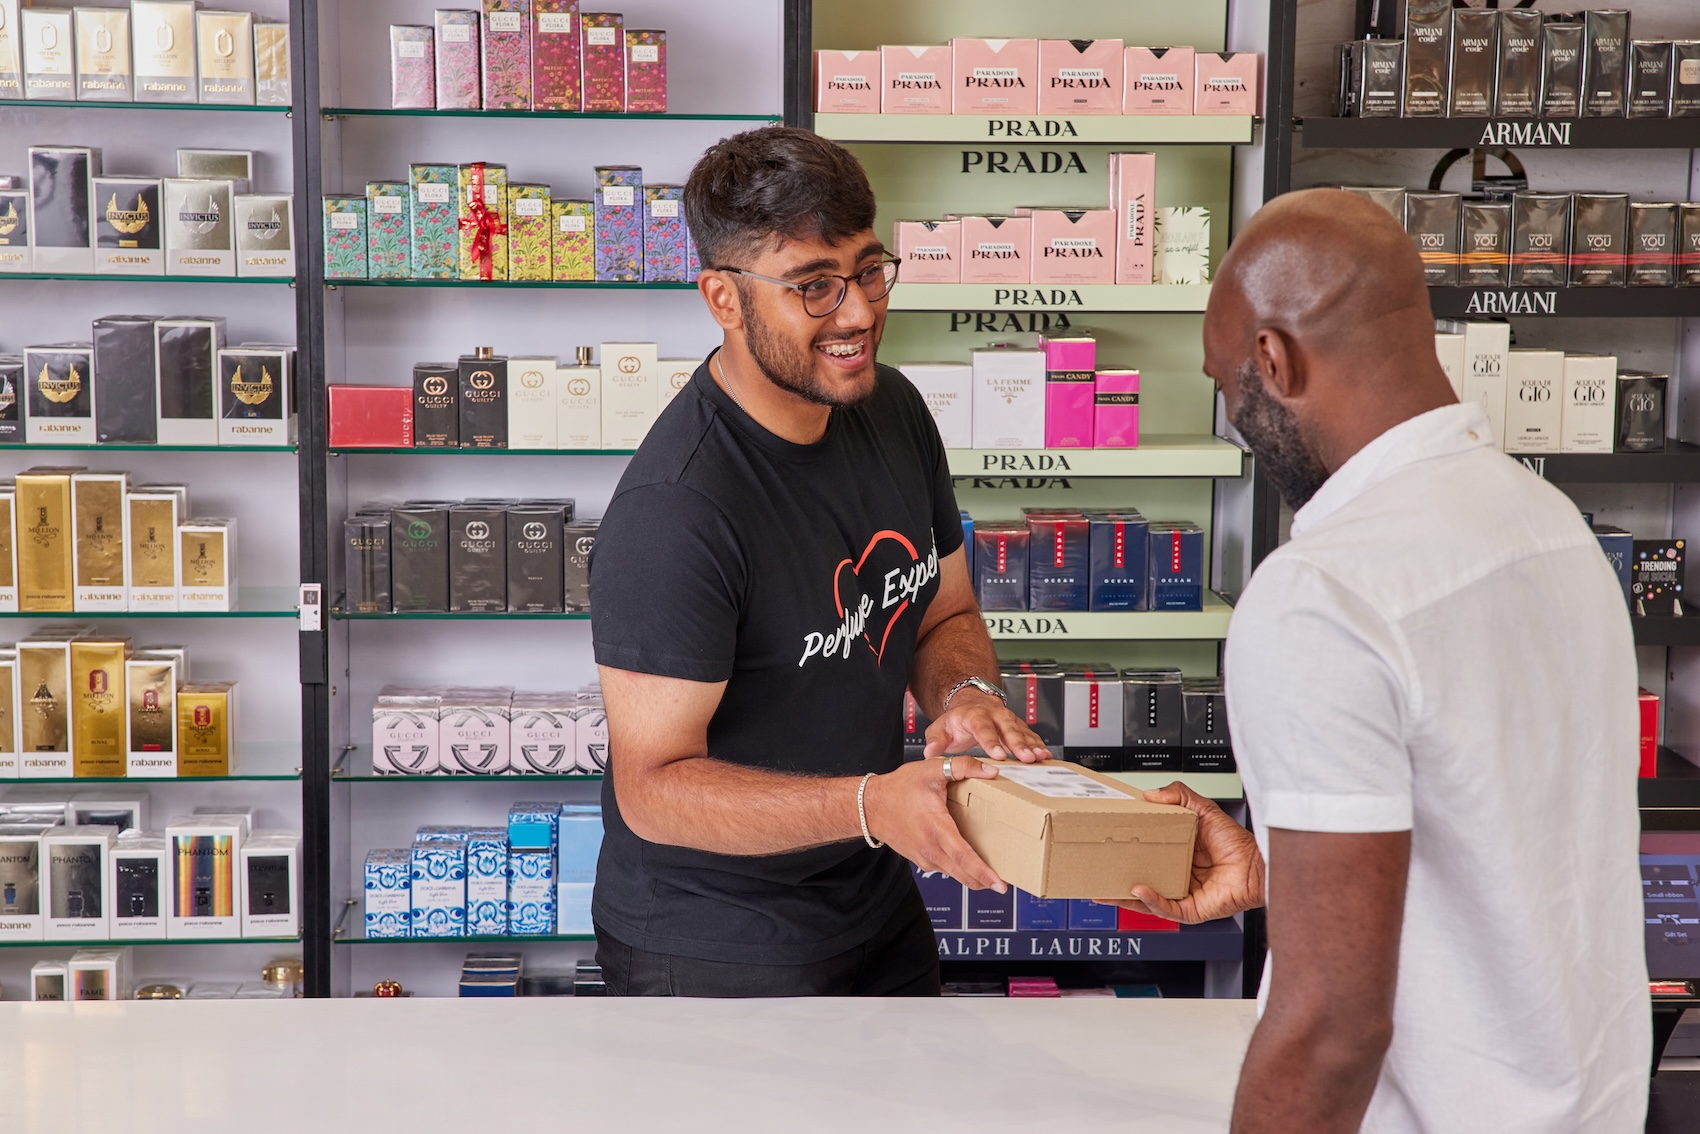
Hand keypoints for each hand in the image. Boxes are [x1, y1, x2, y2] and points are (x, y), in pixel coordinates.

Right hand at [864, 755, 1006, 891]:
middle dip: (986, 882)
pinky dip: (960, 870)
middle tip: (1004, 885)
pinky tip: (969, 861)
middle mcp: (931, 849)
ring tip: (991, 873)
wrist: (871, 806)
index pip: (964, 857)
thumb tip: (990, 770)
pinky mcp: (922, 861)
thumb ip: (962, 766)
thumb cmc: (898, 789)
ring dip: (974, 877)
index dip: (983, 872)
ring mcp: (926, 858)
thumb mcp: (930, 770)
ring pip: (956, 875)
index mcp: (936, 829)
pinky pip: (946, 869)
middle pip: (964, 875)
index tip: (1000, 884)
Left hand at [922, 690, 1052, 762]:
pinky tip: (1045, 755)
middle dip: (1018, 743)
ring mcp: (1008, 719)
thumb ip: (935, 740)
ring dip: (1032, 744)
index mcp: (974, 715)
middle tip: (1026, 758)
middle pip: (1008, 727)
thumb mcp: (940, 728)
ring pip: (1022, 730)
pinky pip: (1030, 734)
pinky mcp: (1017, 725)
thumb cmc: (956, 720)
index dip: (991, 741)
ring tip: (1040, 757)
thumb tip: (930, 753)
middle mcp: (994, 714)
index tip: (999, 756)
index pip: (983, 727)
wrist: (970, 703)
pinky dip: (1038, 744)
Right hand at [1104, 782, 1265, 923]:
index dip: (1128, 851)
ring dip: (1125, 898)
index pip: (1147, 853)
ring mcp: (1183, 894)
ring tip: (1105, 891)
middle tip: (1099, 872)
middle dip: (1118, 880)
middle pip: (1142, 879)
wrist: (1257, 865)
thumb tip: (1151, 794)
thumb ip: (1180, 796)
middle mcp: (1179, 875)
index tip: (1110, 844)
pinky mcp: (1191, 910)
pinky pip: (1166, 909)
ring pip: (1148, 900)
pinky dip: (1151, 901)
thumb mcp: (1204, 810)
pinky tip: (1139, 891)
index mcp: (1179, 853)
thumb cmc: (1237, 842)